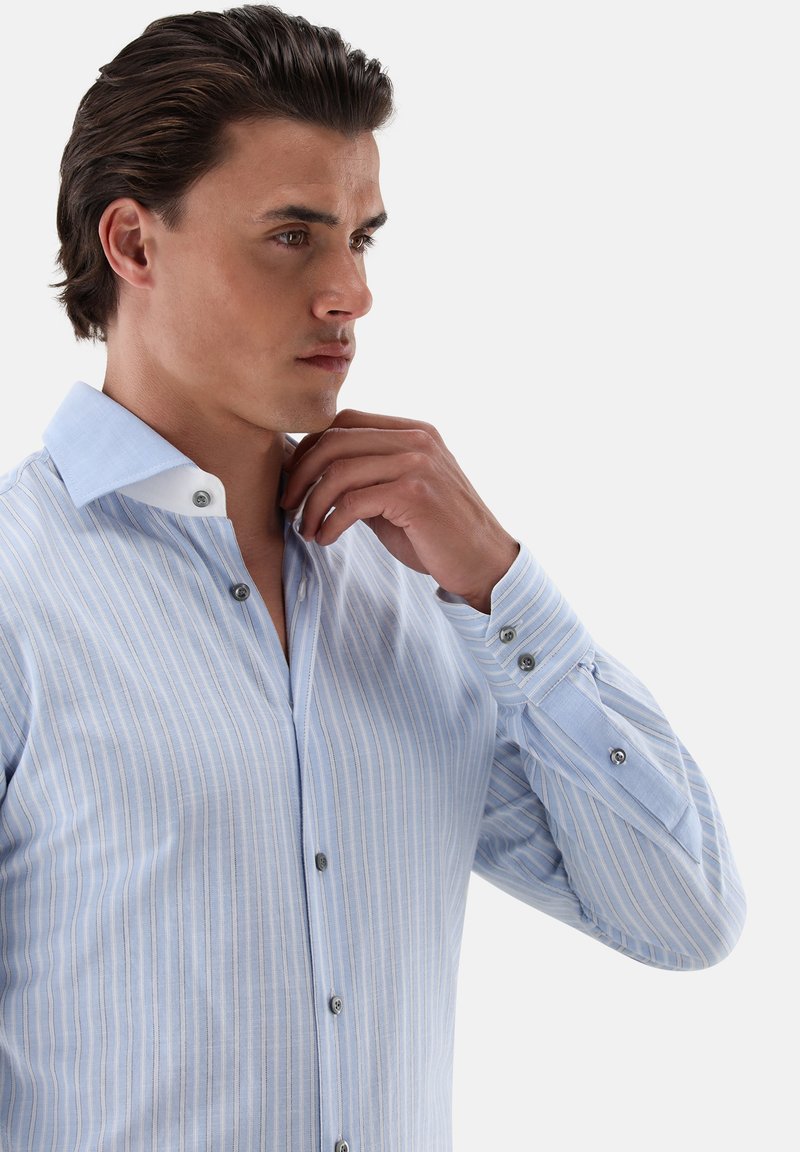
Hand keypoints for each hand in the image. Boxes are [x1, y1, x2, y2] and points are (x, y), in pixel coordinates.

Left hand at [281, 409, 519, 612]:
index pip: (346, 421)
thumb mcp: (398, 496)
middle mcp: (417, 439)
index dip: (311, 447)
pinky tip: (326, 538)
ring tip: (306, 529)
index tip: (293, 480)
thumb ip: (365, 477)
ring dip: (312, 503)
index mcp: (414, 432)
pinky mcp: (415, 494)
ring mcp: (418, 464)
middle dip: (301, 473)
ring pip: (339, 470)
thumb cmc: (438, 535)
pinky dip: (330, 522)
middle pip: (336, 439)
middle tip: (288, 504)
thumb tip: (311, 474)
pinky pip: (352, 501)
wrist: (484, 563)